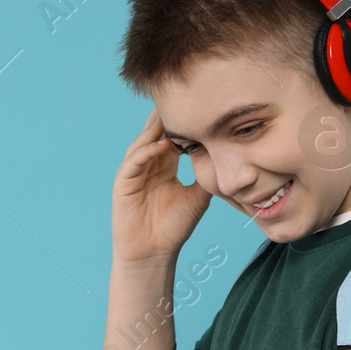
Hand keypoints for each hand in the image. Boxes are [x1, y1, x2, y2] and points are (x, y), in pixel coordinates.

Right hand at [109, 106, 211, 264]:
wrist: (153, 254)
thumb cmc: (174, 227)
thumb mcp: (198, 196)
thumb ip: (206, 174)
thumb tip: (227, 156)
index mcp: (163, 165)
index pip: (172, 135)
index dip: (183, 122)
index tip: (200, 106)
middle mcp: (147, 164)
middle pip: (156, 132)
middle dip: (167, 115)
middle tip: (182, 95)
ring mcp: (134, 172)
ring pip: (144, 142)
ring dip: (156, 128)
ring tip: (171, 113)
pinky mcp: (123, 183)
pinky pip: (134, 161)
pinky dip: (146, 151)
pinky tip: (161, 143)